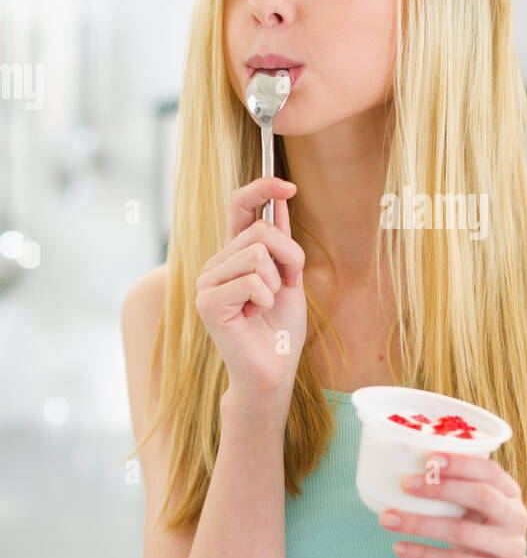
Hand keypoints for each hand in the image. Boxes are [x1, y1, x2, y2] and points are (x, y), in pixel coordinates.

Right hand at [194, 177, 306, 413]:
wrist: (273, 371)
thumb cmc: (280, 329)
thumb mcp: (288, 276)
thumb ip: (282, 241)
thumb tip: (281, 198)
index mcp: (233, 254)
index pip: (239, 205)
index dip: (262, 187)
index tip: (289, 186)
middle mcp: (215, 263)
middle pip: (260, 230)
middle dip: (289, 257)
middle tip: (286, 287)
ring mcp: (206, 282)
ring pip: (257, 253)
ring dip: (277, 282)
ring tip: (267, 305)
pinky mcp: (207, 303)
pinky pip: (252, 281)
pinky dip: (266, 299)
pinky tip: (256, 316)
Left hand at [377, 452, 526, 557]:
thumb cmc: (480, 538)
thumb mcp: (474, 512)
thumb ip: (455, 491)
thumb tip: (404, 468)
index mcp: (511, 493)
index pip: (490, 471)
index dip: (461, 464)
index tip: (428, 459)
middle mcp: (517, 517)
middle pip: (481, 496)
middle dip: (440, 488)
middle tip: (404, 484)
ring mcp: (512, 548)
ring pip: (463, 531)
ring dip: (421, 524)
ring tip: (388, 519)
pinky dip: (425, 554)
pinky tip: (400, 548)